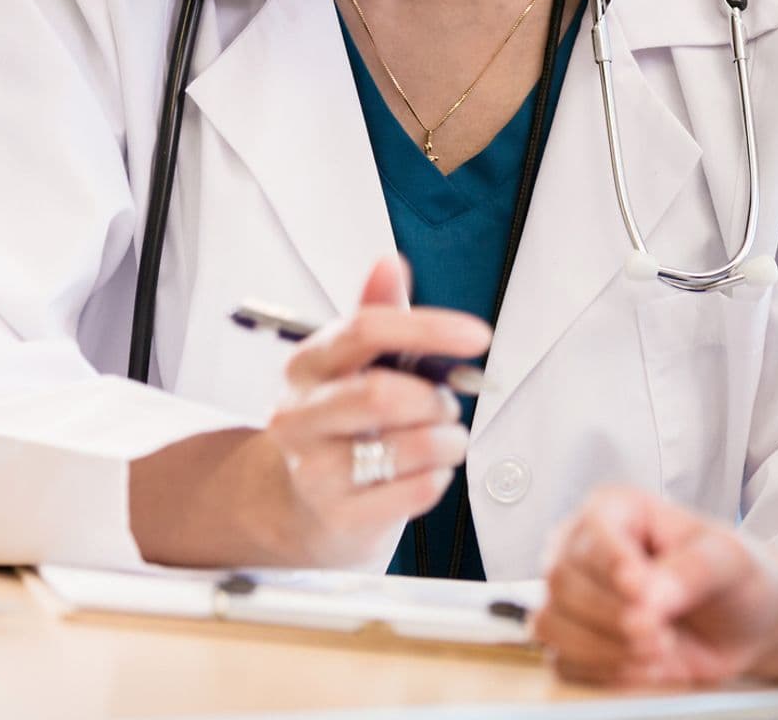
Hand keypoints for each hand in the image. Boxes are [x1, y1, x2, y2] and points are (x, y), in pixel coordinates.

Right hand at [263, 256, 492, 563]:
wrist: (302, 506)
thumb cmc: (340, 423)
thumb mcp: (352, 363)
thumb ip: (377, 312)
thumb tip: (389, 262)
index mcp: (307, 365)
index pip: (365, 329)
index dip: (428, 328)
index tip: (478, 335)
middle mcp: (300, 416)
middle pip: (383, 394)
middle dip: (435, 399)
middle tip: (446, 404)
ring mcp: (314, 471)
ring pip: (412, 445)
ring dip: (448, 440)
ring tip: (440, 439)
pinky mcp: (339, 517)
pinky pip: (419, 490)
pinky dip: (439, 477)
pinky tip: (424, 471)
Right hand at [537, 487, 777, 686]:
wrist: (741, 624)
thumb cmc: (731, 576)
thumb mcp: (726, 560)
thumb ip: (690, 570)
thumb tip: (648, 596)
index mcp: (615, 508)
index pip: (591, 531)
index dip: (610, 562)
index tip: (641, 589)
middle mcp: (583, 548)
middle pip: (563, 580)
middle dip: (613, 615)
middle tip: (661, 634)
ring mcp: (573, 598)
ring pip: (552, 624)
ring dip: (604, 648)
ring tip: (659, 651)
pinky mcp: (575, 643)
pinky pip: (563, 663)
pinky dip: (603, 673)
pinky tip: (645, 668)